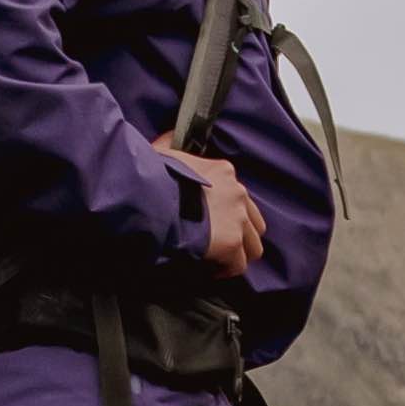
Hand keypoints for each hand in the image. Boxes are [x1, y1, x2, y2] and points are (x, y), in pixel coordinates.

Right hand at [159, 146, 275, 283]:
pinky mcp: (231, 242)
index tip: (209, 224)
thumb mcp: (163, 153)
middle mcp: (237, 193)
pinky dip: (224, 270)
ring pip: (253, 246)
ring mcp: (237, 219)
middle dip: (241, 236)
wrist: (149, 199)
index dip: (226, 214)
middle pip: (255, 223)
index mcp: (224, 172)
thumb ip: (170, 145)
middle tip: (219, 245)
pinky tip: (208, 269)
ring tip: (217, 261)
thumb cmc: (151, 178)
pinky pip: (238, 265)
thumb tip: (167, 135)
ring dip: (237, 254)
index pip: (240, 197)